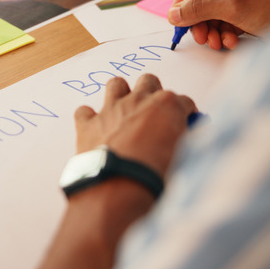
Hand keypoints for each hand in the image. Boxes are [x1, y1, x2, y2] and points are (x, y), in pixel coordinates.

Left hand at [73, 74, 195, 175]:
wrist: (119, 187)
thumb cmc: (155, 174)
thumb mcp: (182, 156)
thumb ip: (184, 139)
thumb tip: (185, 136)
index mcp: (166, 106)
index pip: (183, 102)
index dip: (185, 114)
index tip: (185, 125)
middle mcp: (138, 100)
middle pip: (149, 81)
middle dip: (153, 93)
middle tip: (154, 113)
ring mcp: (111, 109)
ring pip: (116, 84)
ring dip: (121, 94)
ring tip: (124, 112)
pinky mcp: (88, 124)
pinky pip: (84, 111)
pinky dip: (89, 119)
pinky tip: (95, 130)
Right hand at [168, 0, 269, 49]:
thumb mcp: (232, 8)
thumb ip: (199, 9)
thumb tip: (173, 14)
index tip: (175, 18)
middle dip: (201, 20)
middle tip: (199, 38)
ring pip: (214, 11)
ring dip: (212, 29)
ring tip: (217, 43)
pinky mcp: (249, 7)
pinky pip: (227, 19)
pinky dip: (225, 32)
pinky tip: (231, 42)